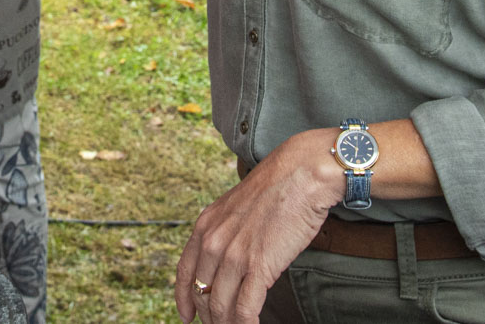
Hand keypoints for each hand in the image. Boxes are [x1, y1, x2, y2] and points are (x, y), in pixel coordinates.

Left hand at [174, 129, 343, 323]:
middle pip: (202, 294)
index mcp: (205, 225)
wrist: (301, 174)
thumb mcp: (236, 207)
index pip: (185, 272)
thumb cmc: (277, 189)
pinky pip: (245, 309)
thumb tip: (228, 259)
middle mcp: (213, 241)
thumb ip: (226, 232)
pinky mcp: (258, 266)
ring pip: (220, 306)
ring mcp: (234, 255)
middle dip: (209, 317)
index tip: (185, 316)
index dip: (183, 298)